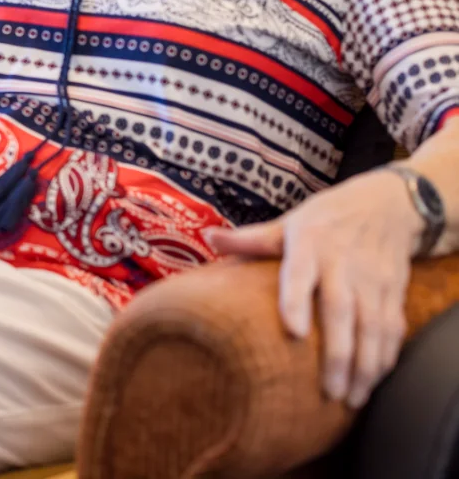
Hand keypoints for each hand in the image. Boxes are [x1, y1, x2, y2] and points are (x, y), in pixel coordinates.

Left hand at [205, 169, 420, 408]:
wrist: (386, 203)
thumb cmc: (328, 217)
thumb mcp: (290, 221)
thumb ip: (253, 239)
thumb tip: (209, 236)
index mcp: (310, 241)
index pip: (300, 270)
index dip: (297, 299)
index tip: (293, 330)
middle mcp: (342, 260)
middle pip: (341, 309)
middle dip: (337, 352)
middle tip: (329, 391)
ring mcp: (371, 277)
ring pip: (372, 325)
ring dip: (365, 364)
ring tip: (351, 398)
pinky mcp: (393, 289)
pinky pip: (392, 327)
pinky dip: (386, 356)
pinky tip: (374, 381)